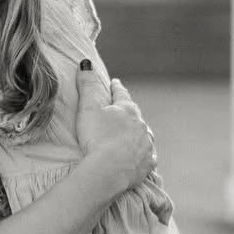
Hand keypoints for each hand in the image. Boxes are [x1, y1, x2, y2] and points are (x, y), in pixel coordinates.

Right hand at [75, 72, 156, 190]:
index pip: (121, 94)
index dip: (116, 88)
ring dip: (138, 133)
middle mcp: (141, 125)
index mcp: (127, 110)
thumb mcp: (88, 108)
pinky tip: (143, 155)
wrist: (109, 171)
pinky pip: (148, 156)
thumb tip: (86, 63)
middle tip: (123, 109)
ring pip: (144, 134)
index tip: (115, 83)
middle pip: (135, 114)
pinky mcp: (147, 164)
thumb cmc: (96, 138)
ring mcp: (146, 145)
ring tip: (134, 134)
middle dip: (129, 111)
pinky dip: (144, 154)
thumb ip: (87, 85)